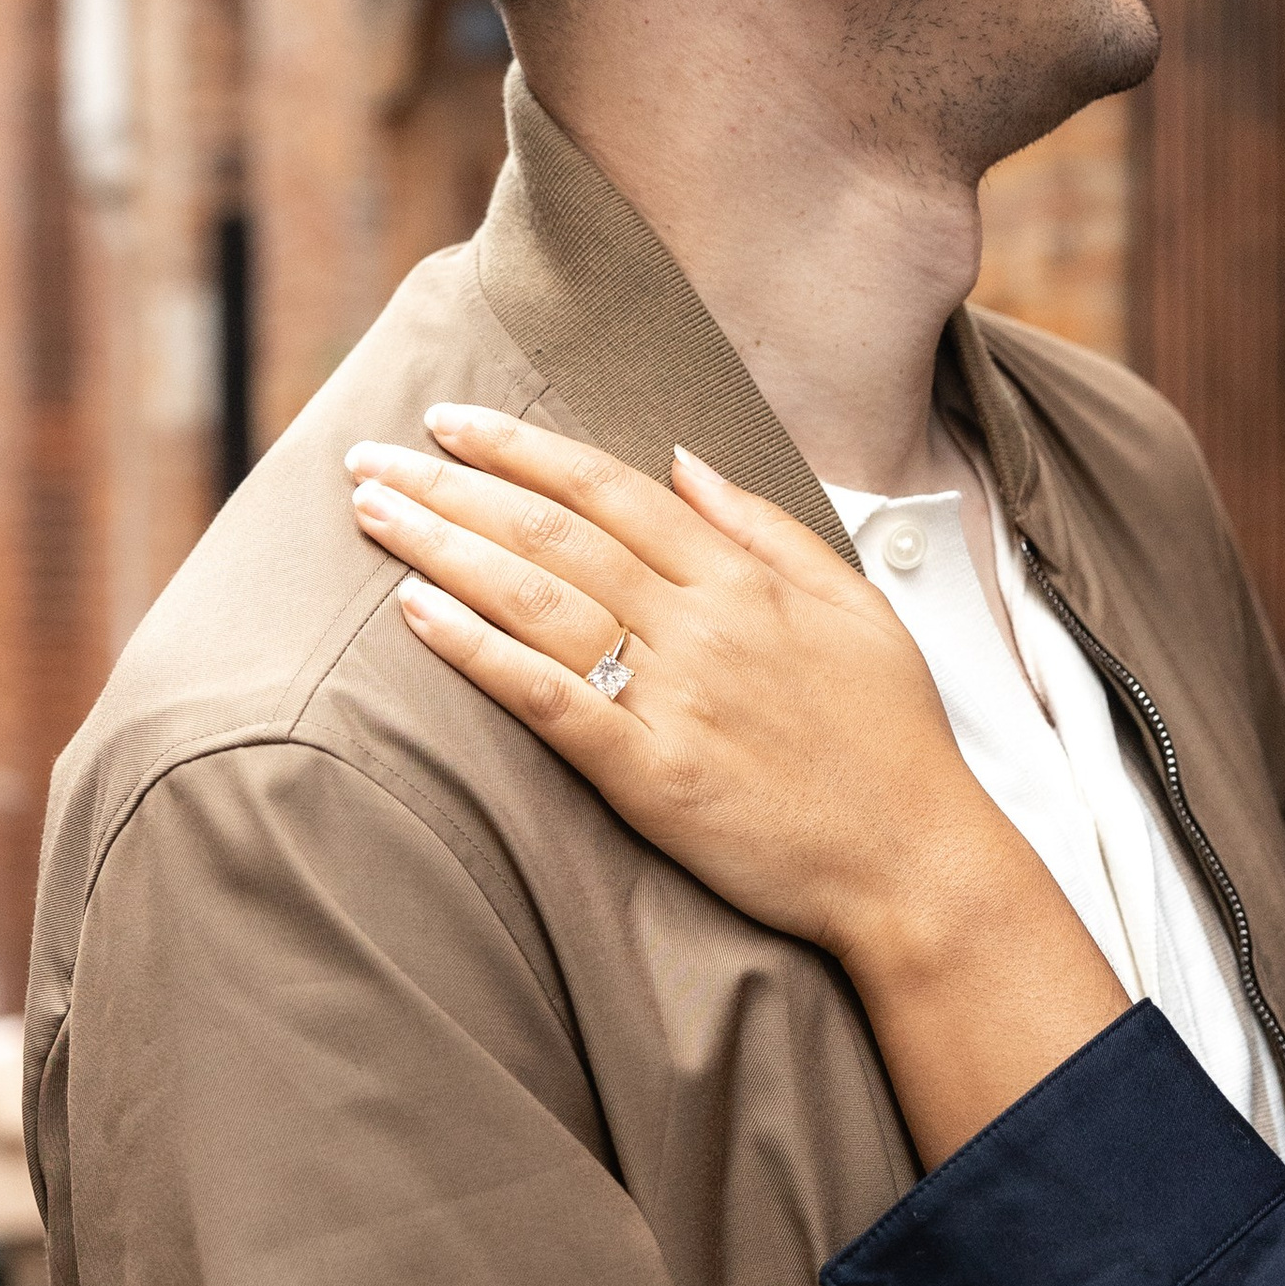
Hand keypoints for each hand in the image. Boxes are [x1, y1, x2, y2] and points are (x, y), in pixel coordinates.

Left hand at [344, 410, 1129, 1158]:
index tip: (450, 422)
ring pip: (535, 599)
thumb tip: (686, 459)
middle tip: (368, 458)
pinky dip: (479, 651)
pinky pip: (548, 699)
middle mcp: (700, 624)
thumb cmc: (891, 739)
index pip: (610, 489)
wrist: (916, 863)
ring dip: (443, 547)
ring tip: (371, 514)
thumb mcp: (854, 605)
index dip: (522, 449)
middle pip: (553, 532)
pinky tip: (417, 614)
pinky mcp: (651, 776)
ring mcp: (673, 698)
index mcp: (744, 579)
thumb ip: (765, 526)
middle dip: (452, 486)